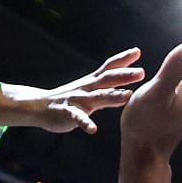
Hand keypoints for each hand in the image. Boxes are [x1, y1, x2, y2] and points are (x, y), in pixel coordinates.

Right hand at [7, 48, 144, 134]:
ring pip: (97, 97)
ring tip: (128, 96)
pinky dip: (85, 123)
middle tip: (141, 72)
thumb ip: (107, 85)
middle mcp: (87, 87)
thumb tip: (126, 80)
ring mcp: (77, 99)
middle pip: (107, 79)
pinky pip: (77, 118)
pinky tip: (93, 129)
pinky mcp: (68, 113)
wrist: (40, 106)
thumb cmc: (70, 98)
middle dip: (124, 75)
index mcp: (92, 82)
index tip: (137, 52)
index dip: (123, 59)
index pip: (109, 67)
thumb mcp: (89, 88)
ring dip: (113, 96)